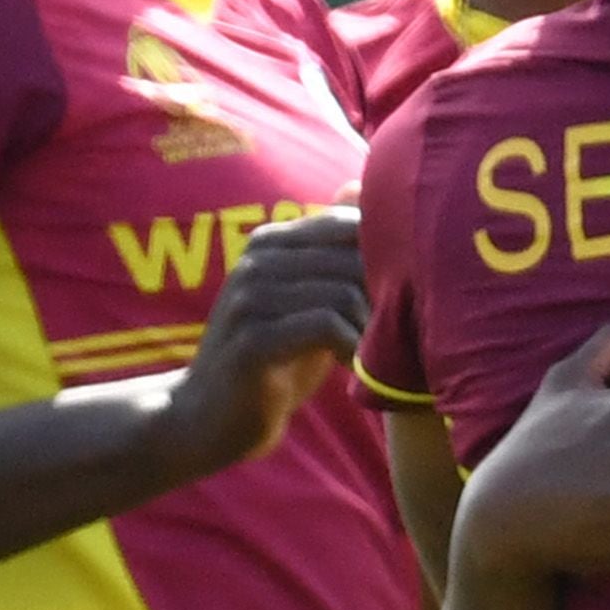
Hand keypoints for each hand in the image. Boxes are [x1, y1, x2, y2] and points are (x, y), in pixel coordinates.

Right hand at [151, 206, 368, 476]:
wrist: (211, 417)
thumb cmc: (274, 360)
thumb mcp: (308, 303)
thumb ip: (333, 260)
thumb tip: (363, 192)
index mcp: (269, 243)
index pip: (348, 223)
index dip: (386, 259)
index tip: (398, 299)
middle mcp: (255, 262)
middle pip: (352, 257)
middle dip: (384, 298)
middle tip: (392, 334)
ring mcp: (249, 299)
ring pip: (342, 292)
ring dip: (369, 329)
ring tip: (372, 355)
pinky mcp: (252, 341)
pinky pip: (324, 325)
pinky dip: (351, 347)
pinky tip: (352, 367)